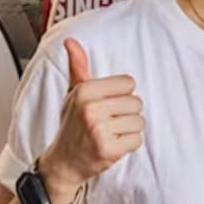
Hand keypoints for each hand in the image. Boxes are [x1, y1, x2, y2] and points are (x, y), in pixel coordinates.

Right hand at [40, 38, 143, 193]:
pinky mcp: (108, 150)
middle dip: (127, 113)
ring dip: (129, 129)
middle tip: (109, 122)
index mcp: (84, 91)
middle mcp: (91, 109)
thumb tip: (71, 42)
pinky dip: (129, 144)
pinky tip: (114, 144)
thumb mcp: (73, 94)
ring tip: (112, 133)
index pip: (128, 83)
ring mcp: (99, 130)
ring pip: (139, 122)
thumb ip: (78, 67)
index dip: (122, 94)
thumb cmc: (72, 125)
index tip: (108, 104)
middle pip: (136, 102)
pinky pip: (137, 140)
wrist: (64, 162)